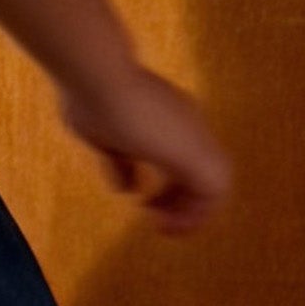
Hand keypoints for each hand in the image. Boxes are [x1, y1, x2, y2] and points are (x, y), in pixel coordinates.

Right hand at [56, 56, 230, 235]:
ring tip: (164, 227)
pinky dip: (196, 215)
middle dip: (181, 201)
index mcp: (166, 116)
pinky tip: (166, 224)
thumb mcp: (102, 137)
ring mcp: (195, 137)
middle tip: (155, 218)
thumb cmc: (90, 98)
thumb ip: (119, 163)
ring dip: (192, 212)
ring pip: (214, 184)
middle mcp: (187, 125)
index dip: (168, 184)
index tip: (142, 199)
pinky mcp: (197, 154)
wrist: (99, 78)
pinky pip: (213, 194)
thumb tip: (128, 188)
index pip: (180, 156)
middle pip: (200, 171)